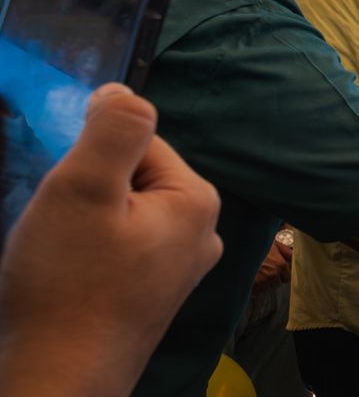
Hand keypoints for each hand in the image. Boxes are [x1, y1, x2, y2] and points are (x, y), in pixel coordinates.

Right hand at [0, 84, 221, 394]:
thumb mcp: (84, 187)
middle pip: (130, 177)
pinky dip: (86, 254)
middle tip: (63, 231)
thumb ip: (114, 129)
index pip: (138, 141)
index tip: (71, 197)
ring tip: (62, 257)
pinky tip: (68, 279)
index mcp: (197, 200)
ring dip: (82, 223)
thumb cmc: (68, 284)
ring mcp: (179, 269)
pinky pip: (116, 249)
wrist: (56, 380)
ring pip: (119, 214)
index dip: (91, 160)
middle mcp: (202, 233)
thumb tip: (124, 91)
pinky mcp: (152, 296)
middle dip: (87, 191)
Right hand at [252, 239, 292, 295]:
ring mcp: (262, 282)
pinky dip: (255, 290)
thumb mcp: (273, 244)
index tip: (276, 272)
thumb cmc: (256, 246)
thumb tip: (295, 256)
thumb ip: (286, 251)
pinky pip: (257, 293)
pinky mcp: (251, 287)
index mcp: (280, 264)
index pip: (287, 278)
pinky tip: (251, 281)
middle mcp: (273, 275)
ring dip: (264, 285)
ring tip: (257, 276)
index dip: (282, 275)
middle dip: (273, 280)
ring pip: (267, 290)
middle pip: (277, 285)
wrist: (239, 251)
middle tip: (264, 272)